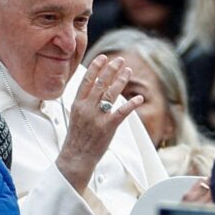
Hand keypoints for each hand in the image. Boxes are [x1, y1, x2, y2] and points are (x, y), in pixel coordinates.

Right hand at [57, 55, 145, 187]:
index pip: (86, 80)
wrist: (76, 157)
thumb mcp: (75, 116)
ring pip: (111, 93)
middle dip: (111, 69)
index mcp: (77, 104)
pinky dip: (131, 104)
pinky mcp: (108, 127)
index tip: (102, 57)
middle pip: (101, 83)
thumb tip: (93, 90)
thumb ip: (84, 102)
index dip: (96, 67)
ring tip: (128, 71)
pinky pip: (121, 112)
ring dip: (121, 80)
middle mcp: (87, 108)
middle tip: (119, 60)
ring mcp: (97, 117)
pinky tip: (139, 98)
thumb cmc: (76, 139)